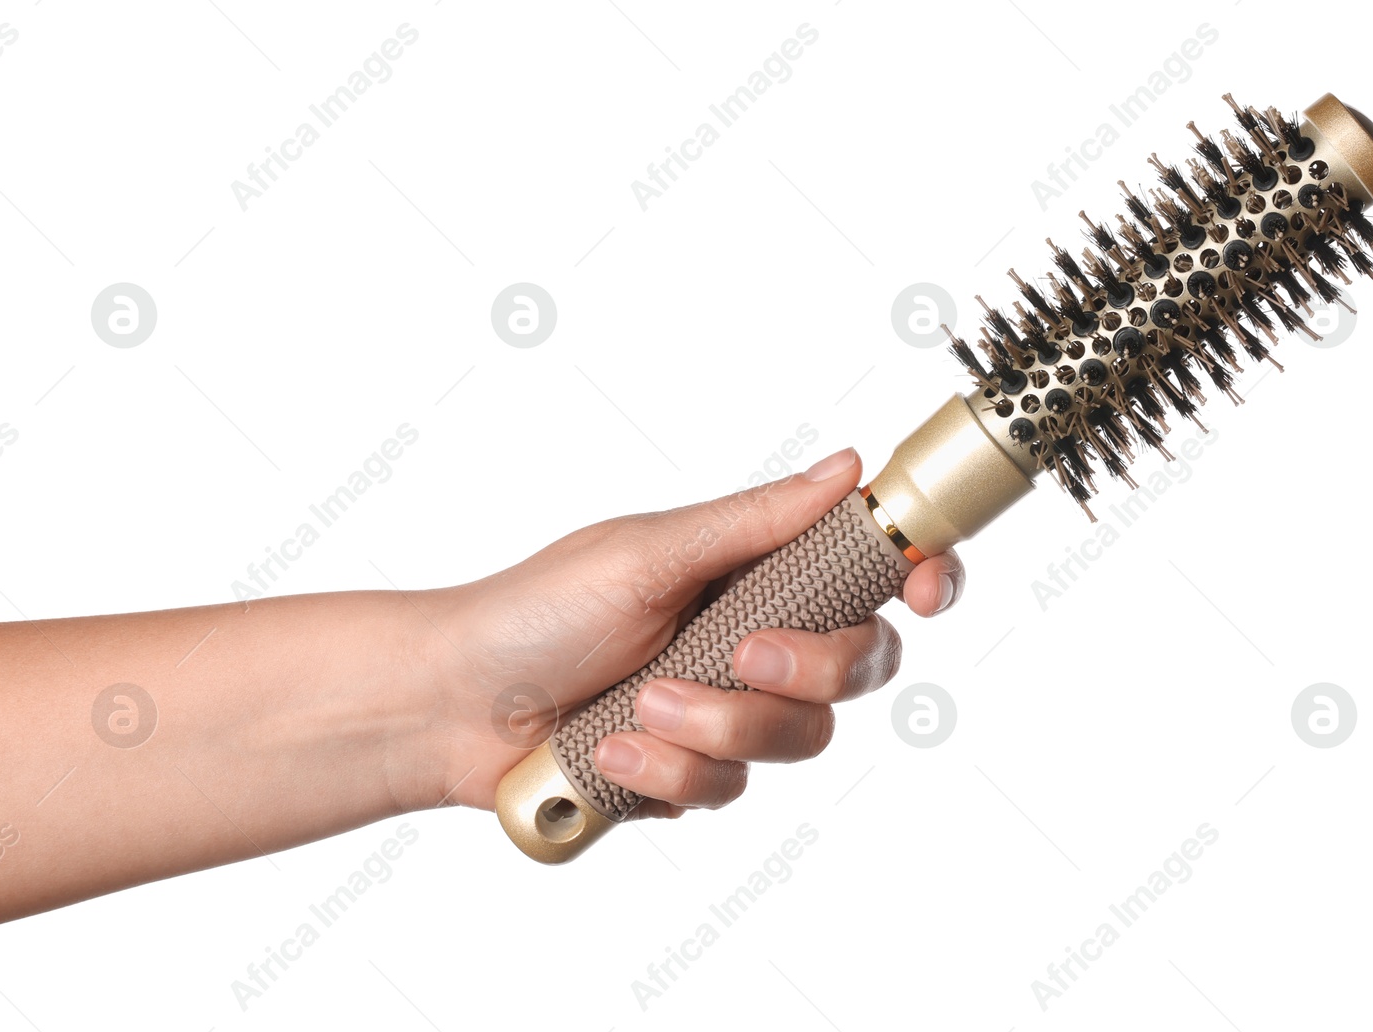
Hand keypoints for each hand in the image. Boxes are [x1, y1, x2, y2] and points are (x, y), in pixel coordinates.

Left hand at [415, 447, 964, 817]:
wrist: (452, 705)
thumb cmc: (536, 609)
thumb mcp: (649, 552)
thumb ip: (755, 522)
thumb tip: (847, 467)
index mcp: (753, 573)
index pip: (870, 574)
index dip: (920, 579)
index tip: (919, 590)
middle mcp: (755, 640)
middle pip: (861, 667)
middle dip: (808, 669)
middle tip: (741, 655)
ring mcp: (727, 713)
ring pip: (801, 740)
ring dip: (717, 726)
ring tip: (641, 705)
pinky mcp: (692, 776)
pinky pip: (728, 792)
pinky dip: (667, 774)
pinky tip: (612, 751)